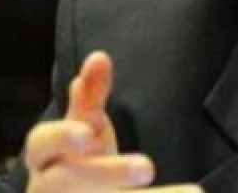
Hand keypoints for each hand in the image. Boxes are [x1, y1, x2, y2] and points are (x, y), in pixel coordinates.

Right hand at [24, 51, 201, 192]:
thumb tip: (99, 57)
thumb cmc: (78, 166)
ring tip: (194, 192)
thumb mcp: (83, 131)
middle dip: (105, 173)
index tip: (89, 134)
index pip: (43, 142)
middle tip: (147, 169)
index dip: (63, 136)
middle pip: (65, 181)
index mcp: (46, 158)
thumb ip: (89, 98)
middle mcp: (48, 186)